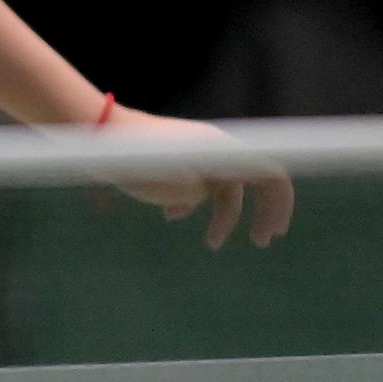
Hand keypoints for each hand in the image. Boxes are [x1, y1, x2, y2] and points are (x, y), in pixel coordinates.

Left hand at [103, 105, 294, 249]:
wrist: (102, 137)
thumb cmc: (142, 164)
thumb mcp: (182, 188)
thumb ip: (207, 194)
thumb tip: (202, 195)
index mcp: (225, 152)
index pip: (272, 174)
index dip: (281, 204)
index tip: (272, 234)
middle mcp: (216, 147)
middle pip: (251, 182)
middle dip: (257, 213)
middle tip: (260, 241)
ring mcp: (195, 150)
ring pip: (221, 186)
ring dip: (221, 216)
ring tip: (211, 244)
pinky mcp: (174, 154)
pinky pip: (196, 180)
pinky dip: (191, 201)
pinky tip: (169, 216)